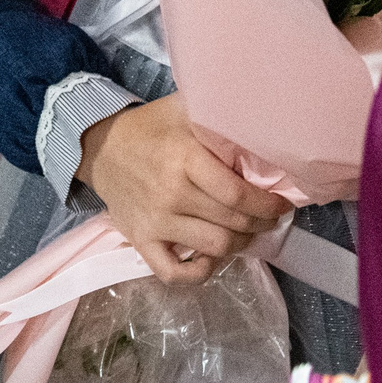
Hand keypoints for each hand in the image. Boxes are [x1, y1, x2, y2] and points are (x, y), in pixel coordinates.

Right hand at [75, 93, 289, 285]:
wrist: (100, 148)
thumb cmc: (149, 128)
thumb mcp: (183, 109)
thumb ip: (218, 116)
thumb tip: (262, 123)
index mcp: (183, 158)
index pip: (236, 194)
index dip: (266, 204)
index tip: (281, 203)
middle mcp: (171, 193)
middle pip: (231, 222)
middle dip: (260, 223)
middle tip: (270, 217)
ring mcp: (155, 222)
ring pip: (214, 247)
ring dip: (240, 244)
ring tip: (247, 232)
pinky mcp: (141, 241)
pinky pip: (174, 272)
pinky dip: (199, 273)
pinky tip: (211, 259)